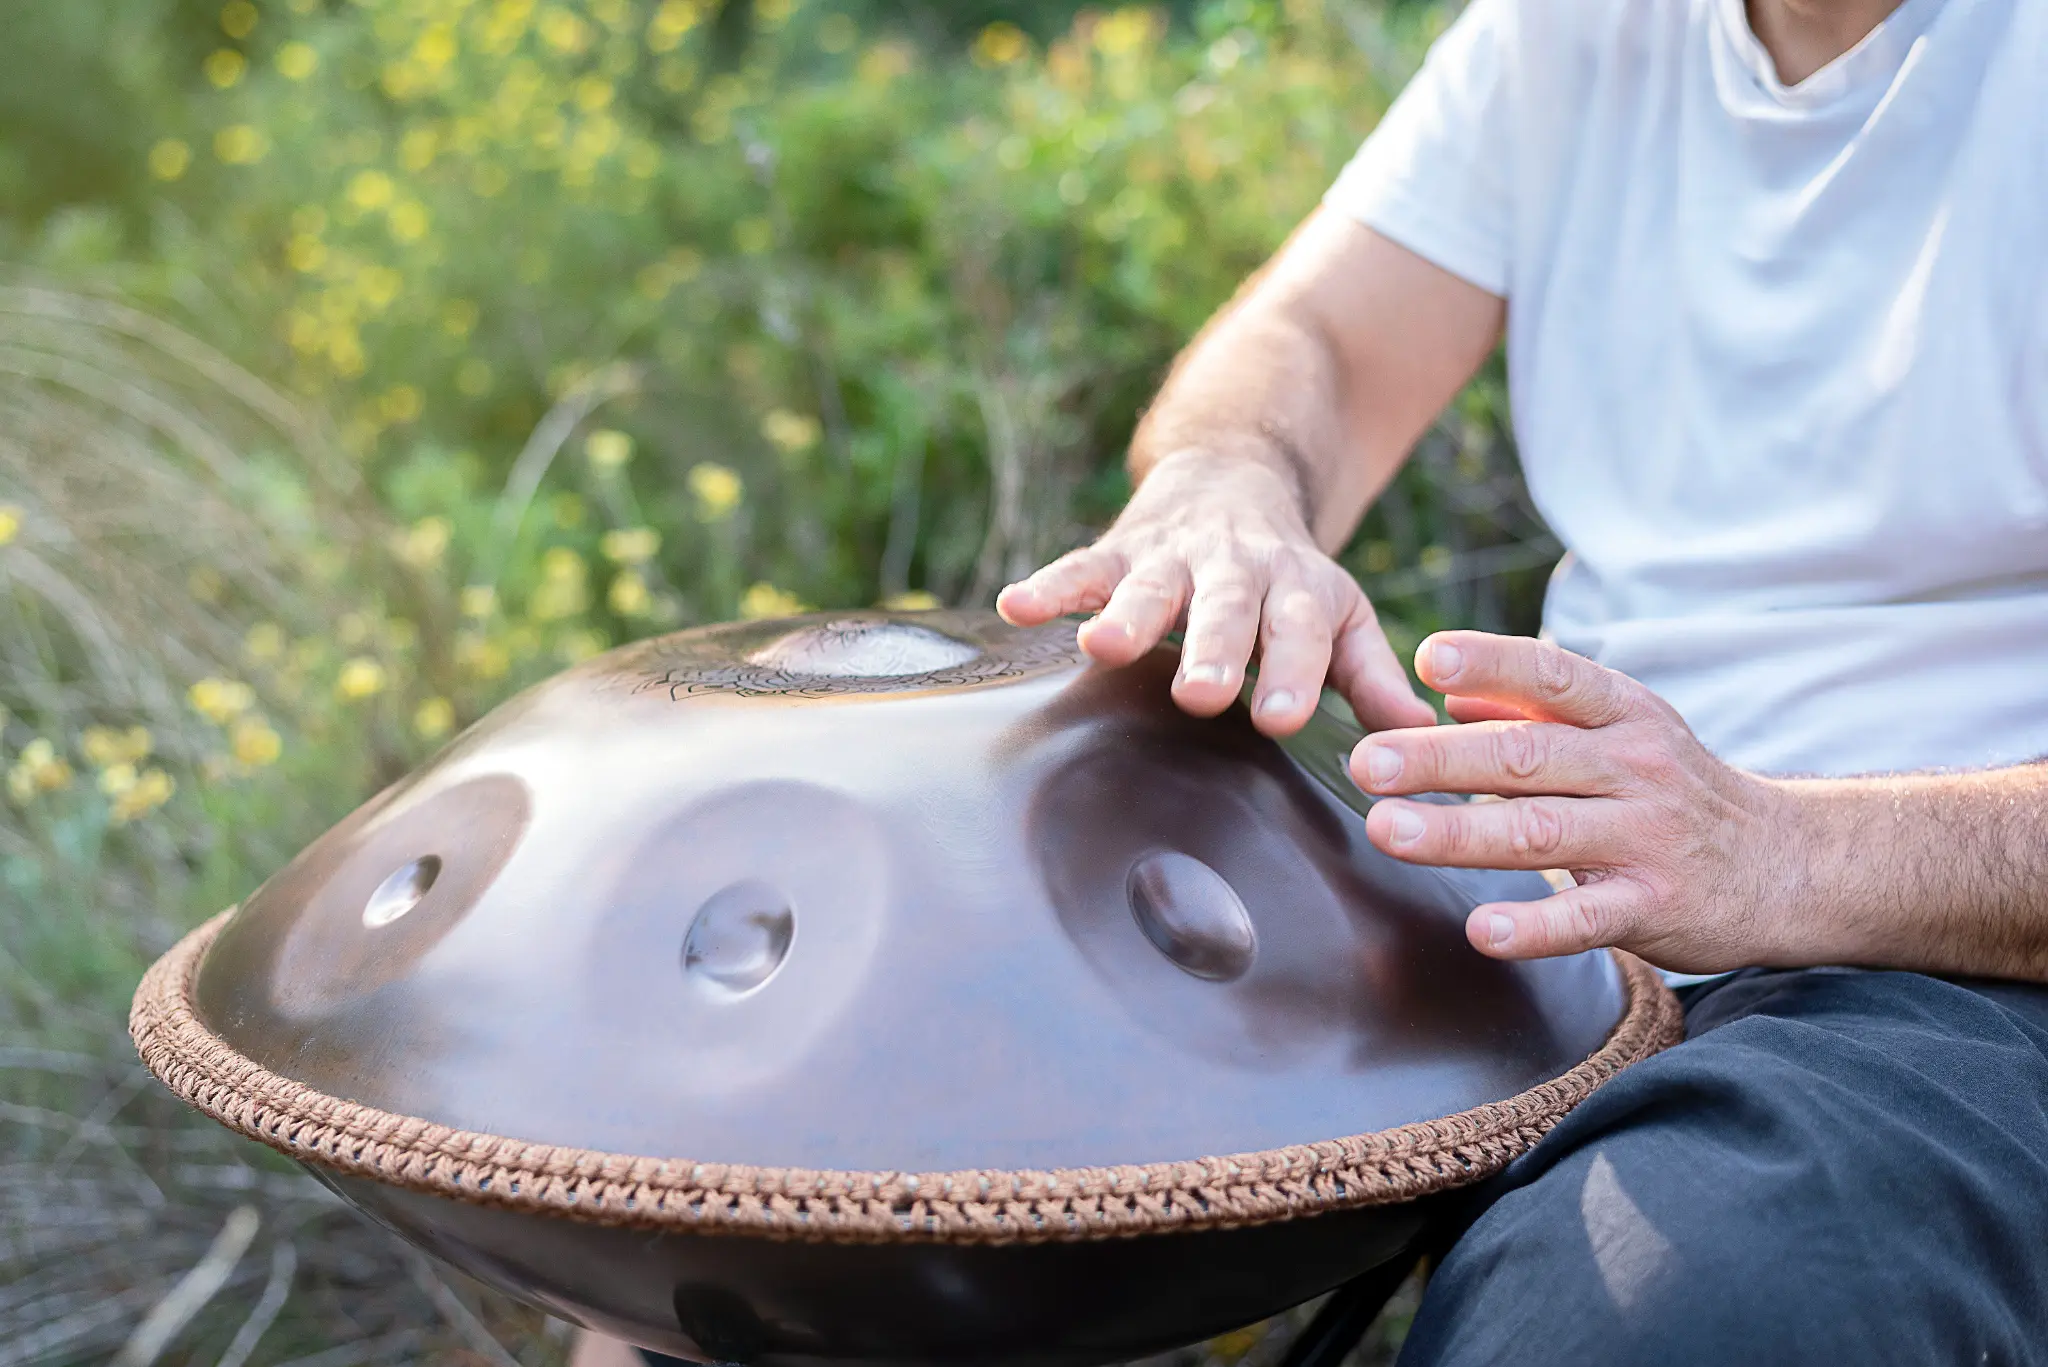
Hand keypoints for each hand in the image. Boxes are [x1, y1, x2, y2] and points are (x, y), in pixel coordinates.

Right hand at [995, 450, 1436, 735]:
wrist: (1233, 476)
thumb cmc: (1287, 575)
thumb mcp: (1339, 614)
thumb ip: (1370, 675)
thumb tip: (1416, 741)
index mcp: (1297, 591)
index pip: (1300, 633)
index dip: (1292, 672)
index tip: (1283, 717)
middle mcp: (1235, 571)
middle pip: (1226, 611)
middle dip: (1213, 650)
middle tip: (1202, 694)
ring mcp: (1173, 559)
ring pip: (1150, 587)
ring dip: (1128, 615)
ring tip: (1102, 647)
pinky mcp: (1119, 550)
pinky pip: (1081, 567)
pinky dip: (1050, 585)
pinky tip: (1017, 606)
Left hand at [1351, 631, 1802, 972]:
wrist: (1788, 865)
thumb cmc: (1676, 790)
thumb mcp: (1621, 731)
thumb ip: (1534, 707)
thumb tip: (1446, 690)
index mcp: (1623, 715)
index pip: (1554, 674)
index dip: (1492, 661)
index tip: (1425, 655)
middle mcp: (1636, 768)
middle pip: (1528, 757)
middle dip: (1441, 758)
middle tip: (1368, 762)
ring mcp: (1647, 839)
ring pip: (1542, 832)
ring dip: (1458, 833)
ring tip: (1386, 830)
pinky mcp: (1655, 907)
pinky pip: (1588, 918)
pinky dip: (1534, 925)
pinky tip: (1481, 929)